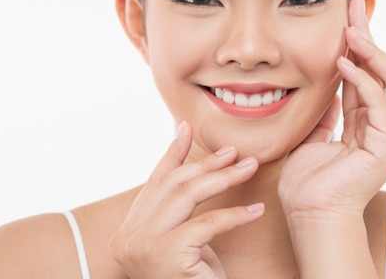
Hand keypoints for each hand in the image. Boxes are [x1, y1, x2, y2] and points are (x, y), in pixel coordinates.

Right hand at [109, 122, 263, 278]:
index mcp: (130, 228)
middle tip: (236, 152)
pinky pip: (206, 225)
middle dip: (206, 164)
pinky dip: (235, 215)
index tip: (186, 128)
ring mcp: (143, 246)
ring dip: (222, 178)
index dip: (172, 153)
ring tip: (249, 167)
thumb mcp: (183, 240)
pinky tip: (257, 210)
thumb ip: (181, 209)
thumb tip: (194, 167)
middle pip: (172, 185)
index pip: (154, 181)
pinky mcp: (167, 257)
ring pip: (186, 196)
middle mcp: (129, 236)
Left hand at [278, 0, 385, 218]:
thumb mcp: (314, 135)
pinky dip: (364, 80)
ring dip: (372, 52)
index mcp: (365, 122)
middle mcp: (381, 125)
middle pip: (384, 69)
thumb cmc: (308, 182)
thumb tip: (328, 88)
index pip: (367, 73)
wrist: (309, 214)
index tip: (348, 14)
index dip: (359, 43)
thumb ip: (327, 112)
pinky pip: (380, 104)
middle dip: (370, 36)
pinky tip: (344, 63)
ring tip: (352, 30)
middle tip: (356, 5)